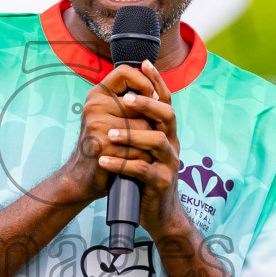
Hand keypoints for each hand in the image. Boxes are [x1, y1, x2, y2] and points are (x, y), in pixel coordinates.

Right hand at [57, 62, 160, 202]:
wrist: (83, 176)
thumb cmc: (103, 144)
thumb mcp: (110, 116)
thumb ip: (127, 100)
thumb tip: (157, 87)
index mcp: (96, 95)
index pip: (124, 72)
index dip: (144, 81)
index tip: (153, 96)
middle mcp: (94, 106)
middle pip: (141, 105)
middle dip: (150, 122)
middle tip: (148, 135)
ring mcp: (97, 125)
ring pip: (144, 127)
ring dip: (150, 141)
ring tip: (143, 150)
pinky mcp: (103, 145)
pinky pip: (139, 146)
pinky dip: (144, 156)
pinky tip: (137, 160)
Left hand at [94, 61, 184, 237]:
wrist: (158, 213)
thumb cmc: (145, 176)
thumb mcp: (143, 148)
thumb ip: (137, 125)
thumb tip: (119, 95)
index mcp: (166, 131)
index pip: (165, 100)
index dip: (157, 81)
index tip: (144, 63)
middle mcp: (172, 143)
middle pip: (167, 115)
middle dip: (147, 104)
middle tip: (125, 100)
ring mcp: (170, 163)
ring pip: (157, 142)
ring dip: (131, 135)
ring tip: (108, 134)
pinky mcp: (161, 182)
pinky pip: (143, 170)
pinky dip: (121, 164)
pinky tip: (103, 160)